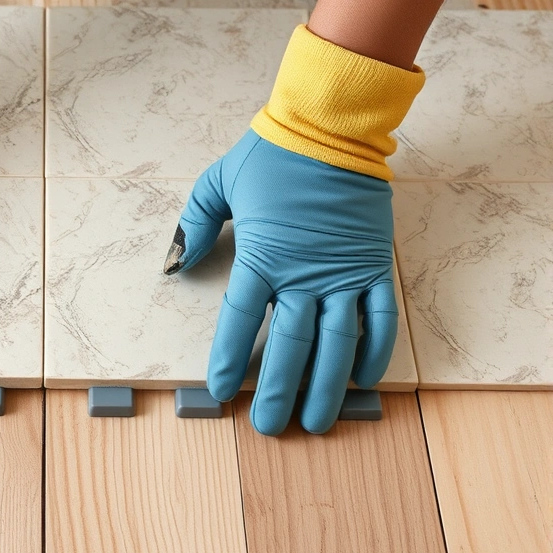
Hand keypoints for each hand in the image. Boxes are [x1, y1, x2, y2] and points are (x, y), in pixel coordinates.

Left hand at [164, 130, 396, 434]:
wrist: (331, 125)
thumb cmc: (271, 154)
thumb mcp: (217, 183)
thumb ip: (193, 225)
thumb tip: (173, 264)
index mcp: (262, 256)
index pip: (240, 321)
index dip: (230, 359)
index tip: (222, 391)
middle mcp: (304, 273)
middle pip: (289, 347)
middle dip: (278, 392)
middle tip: (269, 426)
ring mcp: (344, 272)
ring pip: (336, 344)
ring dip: (326, 388)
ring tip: (317, 422)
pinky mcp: (376, 265)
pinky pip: (380, 318)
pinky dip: (373, 352)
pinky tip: (362, 381)